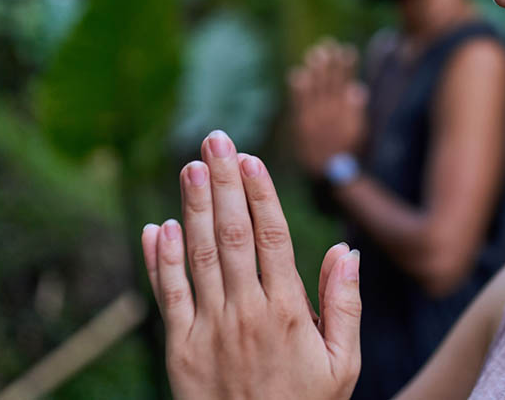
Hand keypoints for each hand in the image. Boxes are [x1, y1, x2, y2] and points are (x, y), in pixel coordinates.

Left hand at [141, 130, 361, 399]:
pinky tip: (158, 227)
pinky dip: (160, 261)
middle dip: (223, 183)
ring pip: (199, 256)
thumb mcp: (343, 363)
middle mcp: (245, 313)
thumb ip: (345, 304)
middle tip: (215, 140)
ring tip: (189, 167)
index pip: (272, 238)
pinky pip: (168, 297)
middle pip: (233, 235)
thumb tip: (346, 248)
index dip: (260, 194)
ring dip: (193, 209)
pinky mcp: (179, 350)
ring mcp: (208, 330)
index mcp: (288, 312)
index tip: (250, 158)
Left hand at [290, 39, 367, 175]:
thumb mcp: (360, 131)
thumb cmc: (349, 151)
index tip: (347, 50)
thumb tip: (357, 88)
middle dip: (330, 63)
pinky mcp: (302, 124)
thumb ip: (357, 110)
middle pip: (330, 82)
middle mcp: (331, 111)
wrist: (331, 172)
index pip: (346, 82)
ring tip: (315, 54)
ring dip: (315, 71)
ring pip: (315, 89)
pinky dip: (298, 89)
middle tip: (328, 45)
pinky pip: (299, 102)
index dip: (347, 66)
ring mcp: (315, 117)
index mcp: (346, 110)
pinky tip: (297, 74)